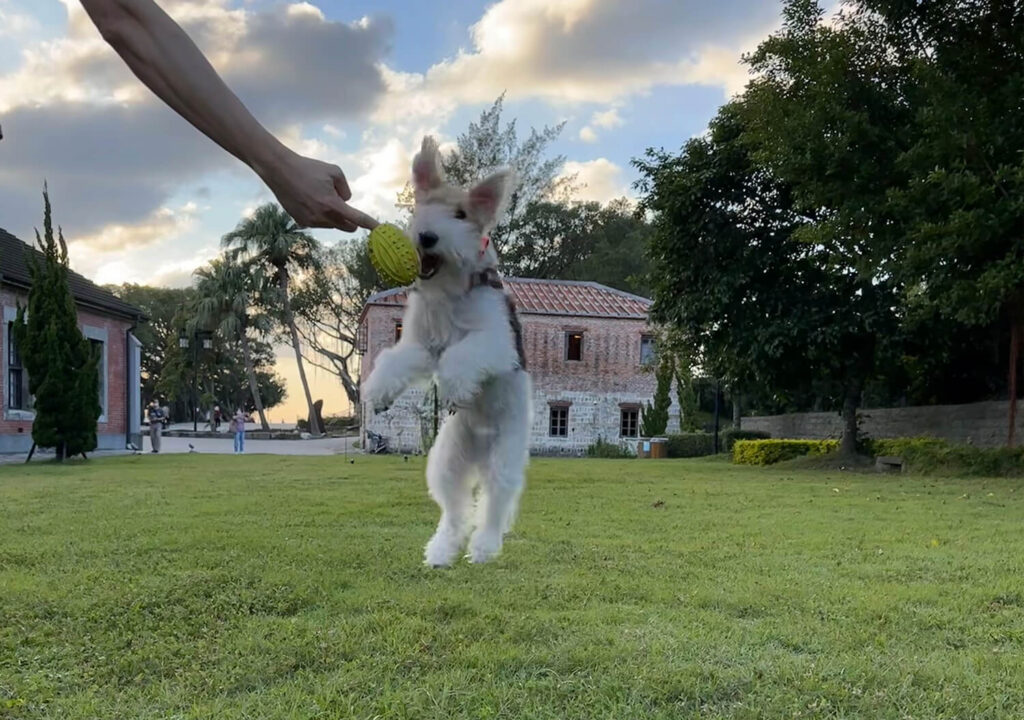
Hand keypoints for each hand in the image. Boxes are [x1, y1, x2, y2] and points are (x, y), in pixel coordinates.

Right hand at [255, 148, 378, 231]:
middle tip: (343, 205)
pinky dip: (320, 216)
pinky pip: (318, 223)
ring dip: (334, 216)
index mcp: (332, 204)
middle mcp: (322, 217)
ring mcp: (310, 222)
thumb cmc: (309, 168)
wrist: (279, 170)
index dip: (370, 224)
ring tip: (320, 197)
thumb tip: (346, 201)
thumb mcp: (334, 171)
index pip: (357, 218)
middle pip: (346, 227)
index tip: (380, 230)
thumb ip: (345, 188)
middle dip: (351, 220)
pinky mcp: (301, 222)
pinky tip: (310, 201)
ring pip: (332, 225)